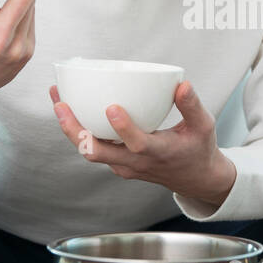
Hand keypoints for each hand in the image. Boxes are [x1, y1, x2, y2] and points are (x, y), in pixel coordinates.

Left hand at [50, 81, 236, 207]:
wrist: (195, 178)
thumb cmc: (198, 149)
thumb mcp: (204, 126)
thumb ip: (192, 105)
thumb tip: (181, 84)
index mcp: (158, 153)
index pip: (137, 144)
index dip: (123, 128)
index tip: (111, 107)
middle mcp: (136, 163)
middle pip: (97, 152)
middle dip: (75, 130)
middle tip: (60, 105)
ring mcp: (124, 166)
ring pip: (90, 152)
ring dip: (71, 129)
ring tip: (58, 101)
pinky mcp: (118, 164)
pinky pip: (94, 149)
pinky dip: (80, 132)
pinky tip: (72, 109)